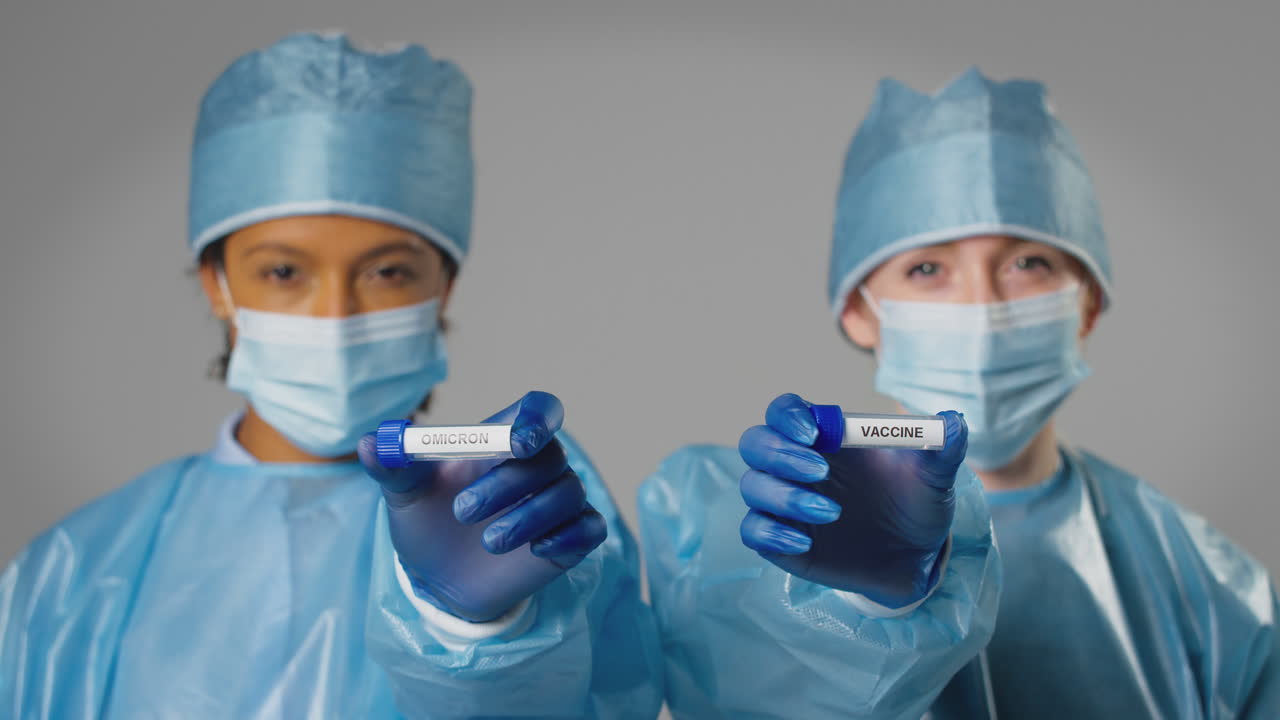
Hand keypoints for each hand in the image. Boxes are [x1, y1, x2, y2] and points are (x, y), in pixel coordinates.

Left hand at [358, 391, 606, 621]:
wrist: (439, 582)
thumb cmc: (427, 524)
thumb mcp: (404, 495)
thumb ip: (392, 467)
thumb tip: (371, 443)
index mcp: (501, 443)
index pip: (539, 410)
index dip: (537, 419)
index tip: (517, 442)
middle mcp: (537, 468)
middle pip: (549, 457)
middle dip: (508, 484)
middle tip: (463, 513)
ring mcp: (557, 503)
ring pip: (567, 493)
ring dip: (529, 516)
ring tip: (488, 544)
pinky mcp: (571, 539)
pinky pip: (589, 529)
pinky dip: (568, 536)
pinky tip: (537, 551)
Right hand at [738, 393, 965, 607]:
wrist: (916, 558)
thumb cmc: (916, 503)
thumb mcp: (934, 476)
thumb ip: (942, 448)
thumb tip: (953, 423)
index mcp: (825, 439)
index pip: (784, 411)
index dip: (788, 416)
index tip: (814, 433)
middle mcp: (795, 466)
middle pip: (755, 443)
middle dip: (779, 454)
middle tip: (820, 472)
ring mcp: (785, 504)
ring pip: (752, 487)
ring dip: (783, 497)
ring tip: (832, 514)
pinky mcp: (783, 542)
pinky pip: (752, 531)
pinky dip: (770, 534)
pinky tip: (802, 542)